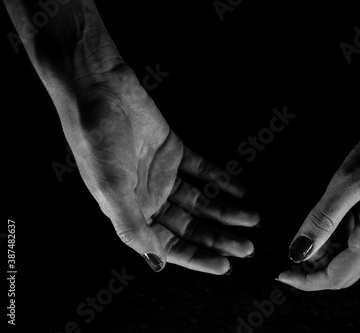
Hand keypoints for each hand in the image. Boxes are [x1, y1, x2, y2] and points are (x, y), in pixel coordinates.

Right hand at [64, 64, 258, 273]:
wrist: (98, 88)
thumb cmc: (97, 140)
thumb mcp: (111, 189)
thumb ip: (132, 226)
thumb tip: (155, 261)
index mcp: (131, 211)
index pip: (169, 244)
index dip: (197, 257)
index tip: (225, 266)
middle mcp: (148, 197)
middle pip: (191, 226)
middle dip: (219, 238)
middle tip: (247, 248)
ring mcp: (162, 173)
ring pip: (200, 200)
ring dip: (226, 211)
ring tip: (252, 220)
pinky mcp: (173, 149)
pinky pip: (202, 170)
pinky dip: (220, 180)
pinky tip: (239, 190)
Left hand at [278, 103, 359, 289]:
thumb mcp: (348, 183)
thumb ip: (323, 220)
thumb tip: (299, 251)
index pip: (336, 277)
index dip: (307, 281)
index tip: (282, 273)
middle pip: (343, 272)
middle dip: (312, 271)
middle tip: (287, 258)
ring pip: (348, 257)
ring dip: (322, 257)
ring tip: (300, 242)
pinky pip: (355, 241)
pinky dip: (334, 241)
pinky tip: (321, 227)